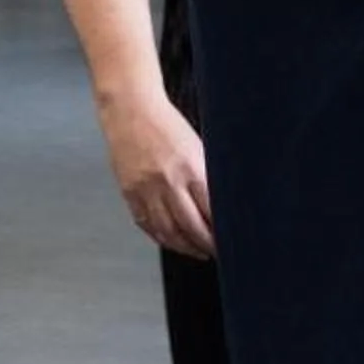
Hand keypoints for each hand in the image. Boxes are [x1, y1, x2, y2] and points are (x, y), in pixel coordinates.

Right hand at [97, 86, 216, 258]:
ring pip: (168, 232)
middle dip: (208, 244)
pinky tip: (174, 242)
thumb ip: (206, 175)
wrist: (130, 110)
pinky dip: (162, 238)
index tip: (234, 239)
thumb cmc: (167, 125)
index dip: (223, 230)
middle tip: (220, 252)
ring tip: (200, 252)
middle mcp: (168, 183)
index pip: (211, 211)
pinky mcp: (129, 194)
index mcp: (191, 168)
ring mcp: (146, 191)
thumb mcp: (197, 146)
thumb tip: (222, 204)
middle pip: (192, 227)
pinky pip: (147, 225)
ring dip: (186, 247)